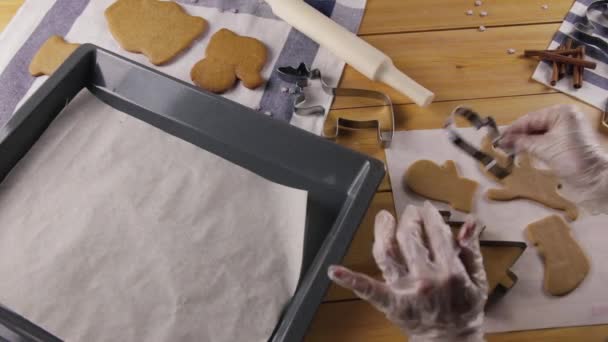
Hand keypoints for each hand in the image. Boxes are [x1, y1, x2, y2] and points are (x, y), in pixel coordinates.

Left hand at [328, 202, 486, 341]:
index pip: (436, 234)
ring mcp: (405, 290)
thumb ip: (471, 249)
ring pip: (388, 253)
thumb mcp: (477, 279)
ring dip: (383, 231)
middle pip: (410, 238)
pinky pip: (368, 289)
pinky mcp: (390, 302)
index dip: (430, 217)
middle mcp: (426, 278)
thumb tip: (471, 221)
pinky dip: (350, 279)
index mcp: (451, 271)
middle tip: (410, 212)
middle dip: (409, 219)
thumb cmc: (464, 307)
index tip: (427, 209)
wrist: (451, 339)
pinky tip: (334, 270)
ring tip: (384, 217)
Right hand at [499, 104, 607, 189]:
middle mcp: (565, 117)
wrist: (593, 178)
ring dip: (525, 141)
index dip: (513, 129)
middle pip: (535, 124)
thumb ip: (521, 141)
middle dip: (518, 135)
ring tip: (508, 148)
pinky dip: (534, 145)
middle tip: (501, 144)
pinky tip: (521, 150)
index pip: (531, 118)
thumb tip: (503, 140)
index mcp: (561, 112)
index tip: (498, 137)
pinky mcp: (567, 141)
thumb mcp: (543, 148)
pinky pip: (546, 139)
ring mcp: (566, 129)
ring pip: (539, 133)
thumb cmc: (571, 158)